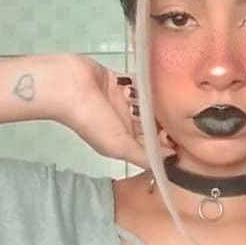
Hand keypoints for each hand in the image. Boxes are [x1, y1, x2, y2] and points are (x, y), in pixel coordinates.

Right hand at [59, 55, 174, 168]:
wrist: (67, 86)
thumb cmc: (90, 119)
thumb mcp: (119, 145)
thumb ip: (144, 156)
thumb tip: (170, 163)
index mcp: (125, 141)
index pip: (153, 144)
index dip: (167, 141)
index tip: (178, 135)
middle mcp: (125, 123)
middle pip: (154, 123)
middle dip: (162, 120)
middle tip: (167, 115)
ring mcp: (123, 102)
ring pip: (149, 103)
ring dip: (150, 100)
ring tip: (143, 99)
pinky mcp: (121, 82)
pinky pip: (139, 83)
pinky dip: (141, 84)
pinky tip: (137, 84)